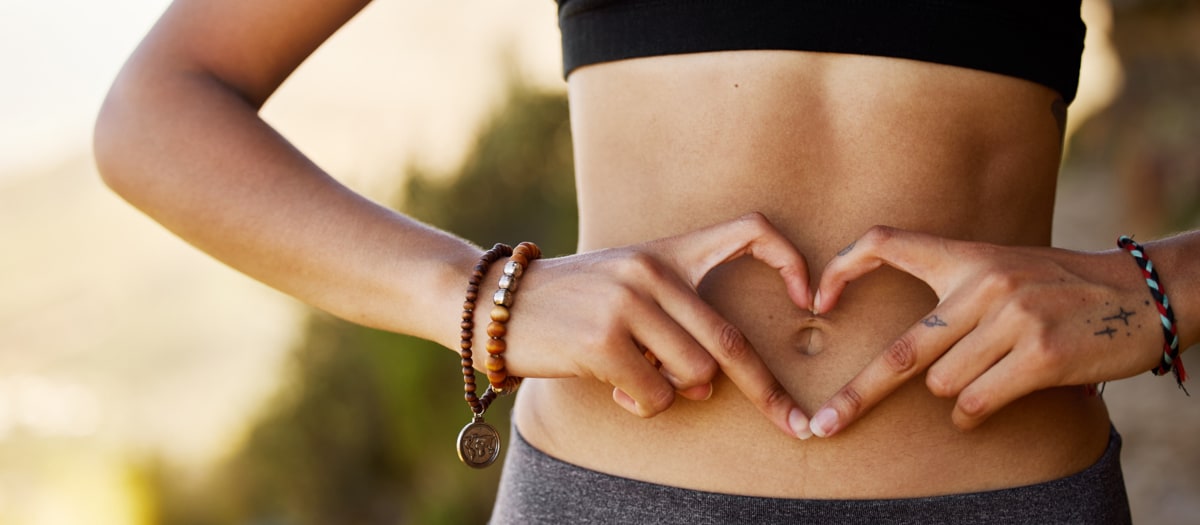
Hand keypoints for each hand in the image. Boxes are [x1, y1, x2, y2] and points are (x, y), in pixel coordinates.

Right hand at [499, 213, 814, 437]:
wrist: (492, 303)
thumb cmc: (567, 303)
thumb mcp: (624, 286)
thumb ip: (674, 319)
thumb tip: (710, 381)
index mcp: (665, 253)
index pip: (750, 231)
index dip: (791, 261)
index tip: (813, 303)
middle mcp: (652, 272)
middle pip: (729, 342)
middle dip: (767, 391)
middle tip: (793, 425)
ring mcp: (628, 305)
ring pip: (695, 376)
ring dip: (674, 394)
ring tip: (636, 379)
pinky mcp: (604, 340)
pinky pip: (655, 396)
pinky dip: (641, 404)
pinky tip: (611, 387)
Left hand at [807, 226, 1163, 437]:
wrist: (1141, 293)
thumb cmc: (1061, 287)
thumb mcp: (1003, 268)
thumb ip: (955, 295)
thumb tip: (907, 356)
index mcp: (966, 257)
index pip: (888, 242)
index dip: (844, 266)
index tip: (817, 299)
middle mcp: (982, 284)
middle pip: (902, 351)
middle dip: (859, 394)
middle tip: (826, 424)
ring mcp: (1011, 320)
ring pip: (942, 384)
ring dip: (954, 396)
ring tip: (989, 377)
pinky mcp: (1039, 355)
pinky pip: (976, 403)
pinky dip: (974, 412)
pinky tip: (998, 397)